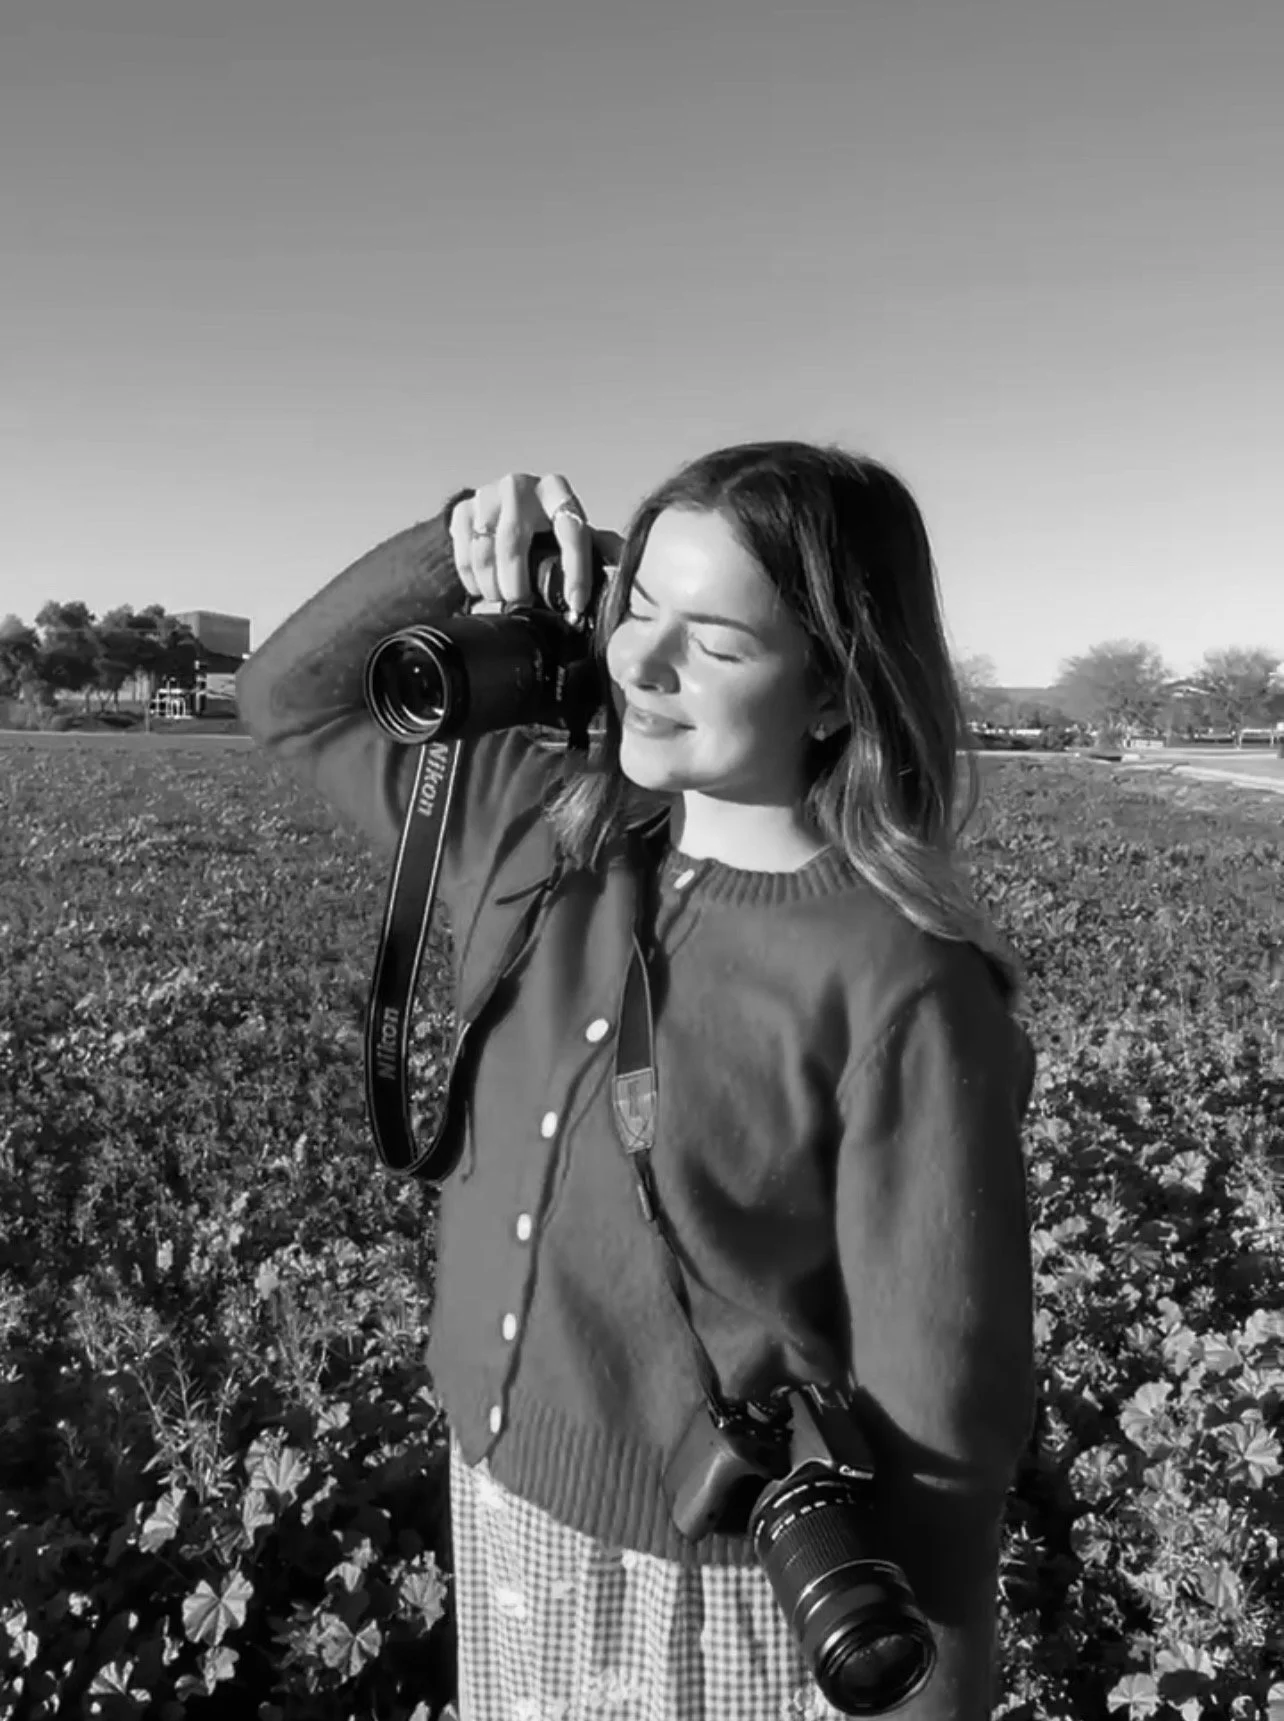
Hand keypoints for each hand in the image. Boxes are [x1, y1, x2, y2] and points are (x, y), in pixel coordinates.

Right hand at [448, 472, 619, 622]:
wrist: (503, 508)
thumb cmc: (549, 530)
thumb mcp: (577, 534)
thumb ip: (602, 550)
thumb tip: (631, 572)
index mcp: (558, 492)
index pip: (571, 532)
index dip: (575, 572)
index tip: (575, 605)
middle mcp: (522, 486)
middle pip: (513, 540)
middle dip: (516, 582)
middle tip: (521, 605)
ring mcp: (488, 493)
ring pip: (484, 547)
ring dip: (491, 583)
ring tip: (500, 600)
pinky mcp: (463, 507)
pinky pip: (462, 549)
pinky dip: (469, 576)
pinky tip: (480, 589)